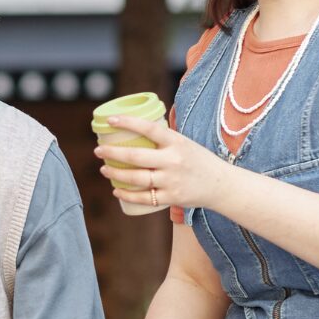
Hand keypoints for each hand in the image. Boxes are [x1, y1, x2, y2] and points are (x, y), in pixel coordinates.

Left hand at [95, 117, 232, 214]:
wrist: (220, 184)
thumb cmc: (197, 160)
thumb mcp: (184, 143)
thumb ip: (164, 138)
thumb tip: (136, 126)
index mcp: (176, 142)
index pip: (149, 128)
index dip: (128, 123)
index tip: (110, 121)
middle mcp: (173, 160)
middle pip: (135, 156)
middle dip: (112, 153)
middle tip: (98, 151)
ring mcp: (171, 180)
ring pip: (135, 178)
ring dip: (115, 174)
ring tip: (104, 169)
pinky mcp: (171, 197)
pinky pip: (143, 197)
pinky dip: (127, 194)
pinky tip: (116, 190)